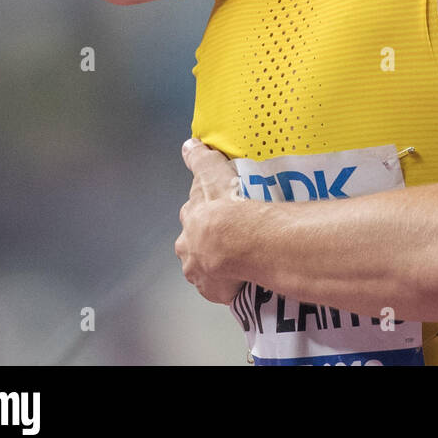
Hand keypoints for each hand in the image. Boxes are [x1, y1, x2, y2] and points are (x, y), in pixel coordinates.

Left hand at [175, 139, 244, 304]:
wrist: (239, 242)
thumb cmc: (227, 207)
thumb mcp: (212, 174)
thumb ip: (200, 159)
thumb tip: (188, 145)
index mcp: (190, 223)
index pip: (194, 218)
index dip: (206, 215)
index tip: (220, 214)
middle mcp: (189, 250)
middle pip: (198, 245)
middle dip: (210, 243)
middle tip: (234, 237)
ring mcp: (202, 274)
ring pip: (209, 268)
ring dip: (221, 264)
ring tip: (244, 258)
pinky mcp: (217, 292)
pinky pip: (224, 287)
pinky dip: (233, 283)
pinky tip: (248, 276)